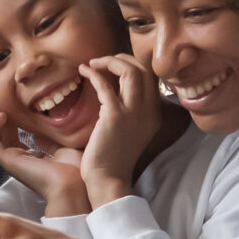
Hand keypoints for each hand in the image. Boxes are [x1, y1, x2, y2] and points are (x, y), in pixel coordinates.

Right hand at [0, 110, 89, 215]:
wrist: (75, 183)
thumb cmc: (75, 168)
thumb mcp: (63, 146)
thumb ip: (49, 139)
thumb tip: (38, 132)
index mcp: (32, 158)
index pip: (12, 138)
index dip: (11, 121)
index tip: (19, 107)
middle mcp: (19, 160)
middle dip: (0, 119)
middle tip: (9, 105)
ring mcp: (12, 161)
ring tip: (3, 111)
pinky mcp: (8, 161)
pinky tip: (2, 115)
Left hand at [76, 54, 160, 207]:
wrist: (108, 179)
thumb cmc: (113, 157)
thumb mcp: (131, 130)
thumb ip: (130, 109)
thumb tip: (113, 87)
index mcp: (154, 113)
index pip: (152, 77)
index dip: (133, 65)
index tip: (114, 66)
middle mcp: (149, 110)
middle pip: (144, 68)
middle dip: (122, 58)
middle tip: (103, 61)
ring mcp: (133, 112)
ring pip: (131, 70)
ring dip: (110, 61)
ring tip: (93, 63)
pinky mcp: (114, 116)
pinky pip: (106, 85)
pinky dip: (94, 74)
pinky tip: (83, 71)